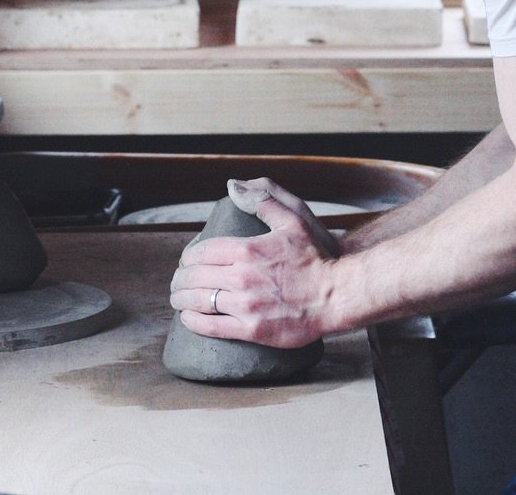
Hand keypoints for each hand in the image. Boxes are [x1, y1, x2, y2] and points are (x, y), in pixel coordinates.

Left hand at [168, 178, 339, 347]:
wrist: (336, 296)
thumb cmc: (314, 258)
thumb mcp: (292, 220)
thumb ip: (262, 200)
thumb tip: (233, 186)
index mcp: (247, 249)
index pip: (201, 252)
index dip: (187, 257)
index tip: (186, 262)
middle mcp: (242, 277)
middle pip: (194, 277)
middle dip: (180, 279)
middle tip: (179, 281)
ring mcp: (245, 305)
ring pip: (198, 301)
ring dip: (181, 299)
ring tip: (179, 299)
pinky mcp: (251, 330)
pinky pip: (210, 326)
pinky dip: (193, 321)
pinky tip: (188, 317)